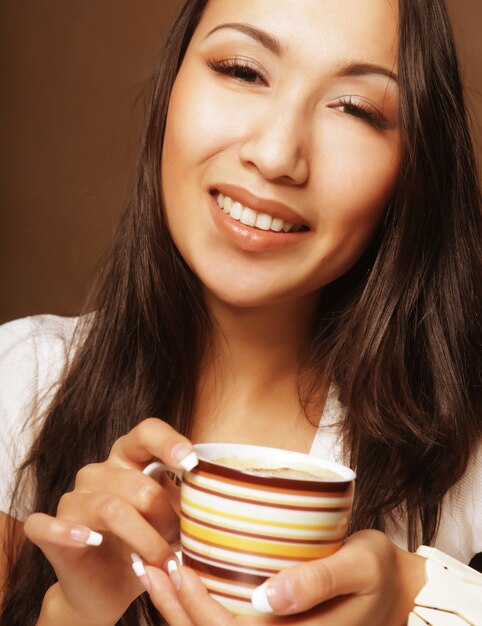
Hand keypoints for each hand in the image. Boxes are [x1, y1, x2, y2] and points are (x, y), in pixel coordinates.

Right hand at [24, 418, 196, 625]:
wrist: (109, 588)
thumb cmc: (145, 545)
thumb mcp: (171, 519)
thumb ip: (185, 500)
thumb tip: (212, 493)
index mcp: (129, 459)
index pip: (147, 432)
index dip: (169, 442)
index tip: (192, 464)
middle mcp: (98, 472)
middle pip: (140, 485)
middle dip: (167, 519)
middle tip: (180, 544)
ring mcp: (72, 500)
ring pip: (111, 509)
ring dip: (145, 540)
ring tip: (162, 561)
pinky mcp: (48, 530)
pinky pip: (46, 524)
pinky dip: (68, 532)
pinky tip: (89, 540)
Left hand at [141, 530, 425, 625]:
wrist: (398, 588)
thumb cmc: (379, 572)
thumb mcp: (360, 567)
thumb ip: (318, 583)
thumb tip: (268, 598)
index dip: (196, 608)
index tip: (175, 566)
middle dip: (175, 607)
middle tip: (150, 562)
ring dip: (180, 608)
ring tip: (154, 569)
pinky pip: (229, 623)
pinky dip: (198, 606)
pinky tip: (183, 579)